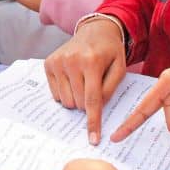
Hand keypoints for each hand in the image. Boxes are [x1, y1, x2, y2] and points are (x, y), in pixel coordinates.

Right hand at [43, 17, 125, 143]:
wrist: (94, 30)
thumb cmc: (110, 52)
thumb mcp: (120, 68)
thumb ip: (110, 89)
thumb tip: (96, 109)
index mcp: (92, 61)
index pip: (92, 99)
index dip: (93, 122)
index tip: (93, 139)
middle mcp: (71, 61)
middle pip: (78, 103)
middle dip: (87, 104)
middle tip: (94, 88)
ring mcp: (58, 61)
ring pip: (66, 101)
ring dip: (76, 99)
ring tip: (84, 82)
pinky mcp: (49, 63)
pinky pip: (56, 94)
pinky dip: (66, 93)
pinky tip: (73, 78)